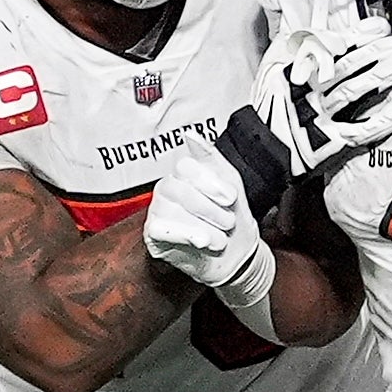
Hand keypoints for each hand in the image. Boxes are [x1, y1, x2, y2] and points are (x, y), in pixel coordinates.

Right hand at [144, 136, 263, 288]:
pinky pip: (159, 229)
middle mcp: (168, 190)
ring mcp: (159, 211)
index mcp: (185, 175)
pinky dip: (184, 234)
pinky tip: (200, 241)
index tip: (230, 198)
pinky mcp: (154, 235)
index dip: (209, 182)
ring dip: (203, 226)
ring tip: (219, 238)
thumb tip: (190, 135)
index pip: (186, 167)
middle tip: (227, 222)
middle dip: (208, 208)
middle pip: (178, 189)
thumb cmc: (232, 218)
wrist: (237, 256)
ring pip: (170, 211)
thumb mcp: (230, 181)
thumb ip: (211, 156)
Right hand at [253, 16, 391, 173]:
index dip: (360, 35)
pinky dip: (378, 122)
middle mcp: (309, 88)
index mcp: (299, 67)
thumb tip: (325, 24)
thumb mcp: (277, 61)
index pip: (332, 47)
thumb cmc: (272, 99)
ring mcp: (318, 114)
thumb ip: (301, 42)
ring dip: (379, 78)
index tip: (382, 28)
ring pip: (352, 92)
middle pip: (347, 66)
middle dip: (378, 52)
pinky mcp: (326, 139)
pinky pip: (356, 131)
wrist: (262, 140)